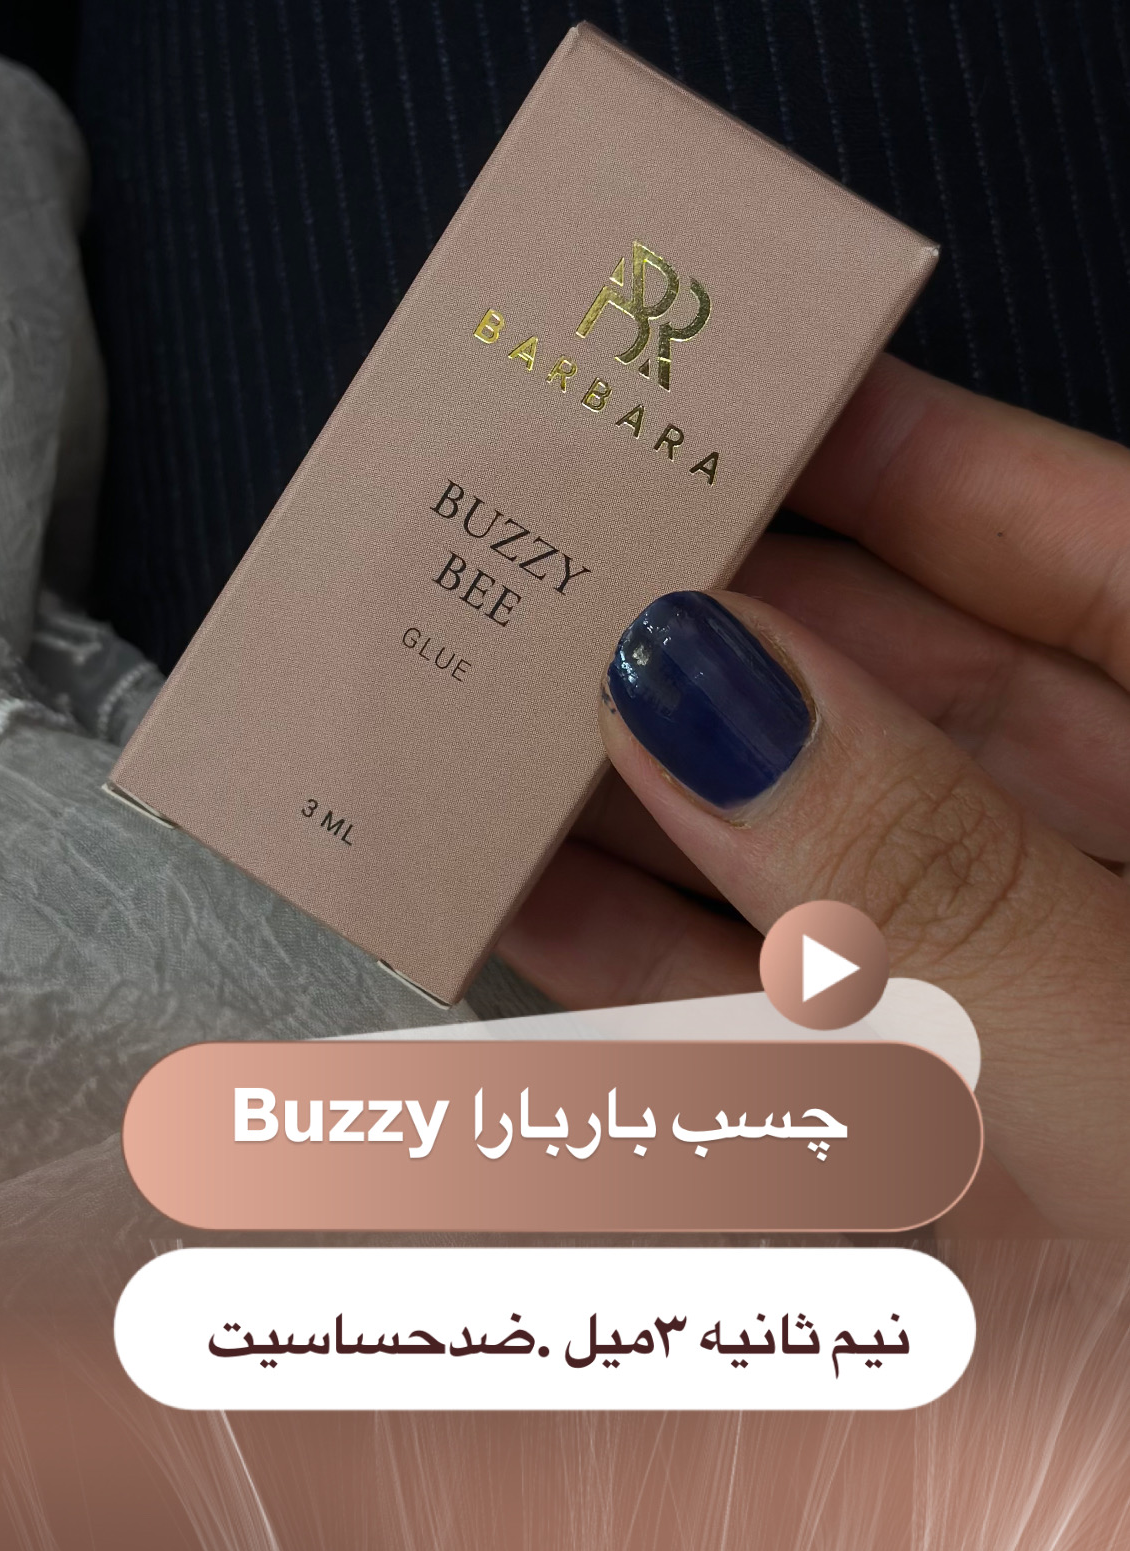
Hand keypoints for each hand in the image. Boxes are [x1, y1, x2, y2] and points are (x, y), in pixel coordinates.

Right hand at [499, 357, 1129, 1237]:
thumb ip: (939, 880)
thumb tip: (696, 680)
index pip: (1072, 535)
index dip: (889, 445)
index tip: (701, 381)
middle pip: (927, 696)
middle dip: (724, 632)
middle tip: (532, 555)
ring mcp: (1069, 1010)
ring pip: (847, 865)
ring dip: (661, 804)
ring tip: (481, 719)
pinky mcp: (1000, 1168)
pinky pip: (827, 1048)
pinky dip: (683, 989)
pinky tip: (533, 910)